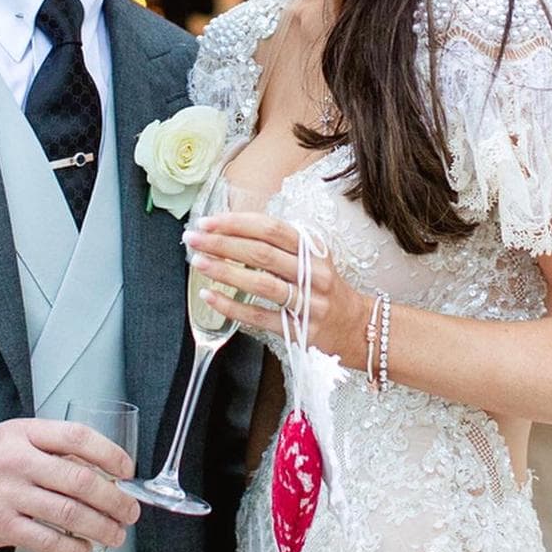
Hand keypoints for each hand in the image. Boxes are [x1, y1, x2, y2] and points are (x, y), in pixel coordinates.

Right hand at [0, 419, 140, 551]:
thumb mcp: (14, 436)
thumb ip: (52, 448)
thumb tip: (100, 470)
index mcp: (25, 433)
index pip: (77, 437)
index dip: (109, 454)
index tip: (126, 470)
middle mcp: (19, 462)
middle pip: (81, 480)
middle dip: (115, 500)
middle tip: (129, 510)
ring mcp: (10, 495)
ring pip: (70, 513)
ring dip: (102, 527)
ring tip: (116, 533)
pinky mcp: (2, 526)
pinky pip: (48, 540)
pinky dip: (74, 548)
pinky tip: (85, 549)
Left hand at [185, 210, 369, 364]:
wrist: (358, 328)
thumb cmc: (325, 289)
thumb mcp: (313, 259)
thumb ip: (280, 246)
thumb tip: (232, 232)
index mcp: (313, 250)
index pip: (271, 229)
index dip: (238, 223)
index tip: (209, 221)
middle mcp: (313, 274)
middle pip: (262, 254)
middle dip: (223, 244)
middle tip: (193, 239)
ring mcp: (308, 303)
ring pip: (262, 284)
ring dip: (226, 272)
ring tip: (199, 263)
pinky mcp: (300, 330)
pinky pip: (260, 317)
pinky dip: (232, 307)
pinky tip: (210, 297)